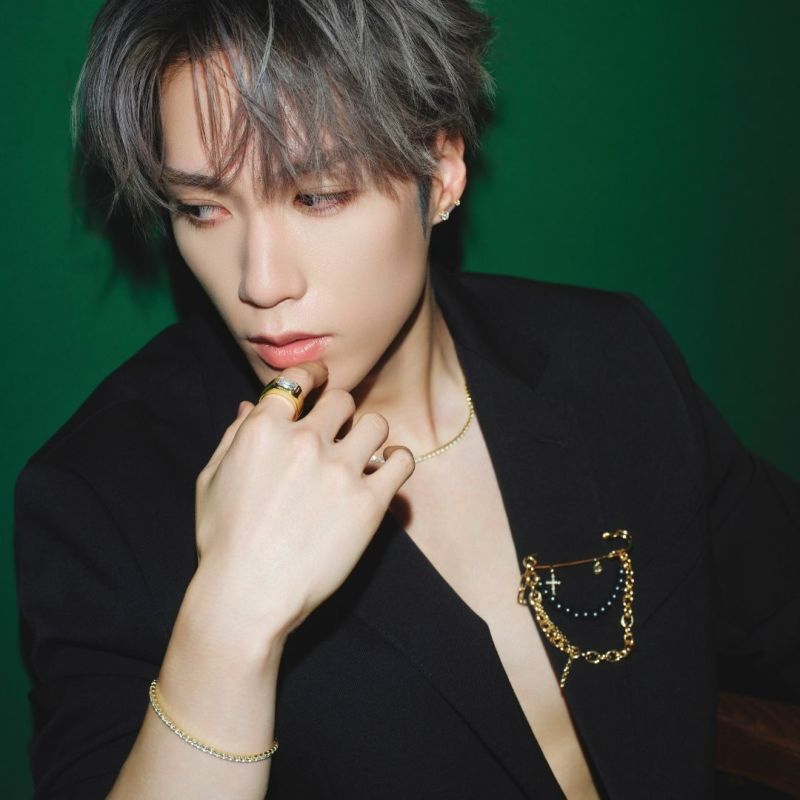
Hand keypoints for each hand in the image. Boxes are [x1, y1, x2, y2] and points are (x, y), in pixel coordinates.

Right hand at [192, 361, 414, 640]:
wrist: (248, 594)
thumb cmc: (223, 540)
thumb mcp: (211, 480)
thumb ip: (233, 436)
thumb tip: (247, 405)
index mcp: (264, 430)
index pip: (298, 379)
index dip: (313, 376)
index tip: (321, 381)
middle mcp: (304, 441)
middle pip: (342, 399)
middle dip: (340, 411)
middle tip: (339, 431)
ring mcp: (340, 470)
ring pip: (376, 423)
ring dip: (370, 434)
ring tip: (363, 453)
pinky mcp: (369, 502)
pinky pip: (401, 462)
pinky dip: (397, 461)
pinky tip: (386, 470)